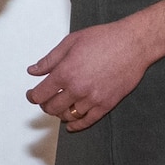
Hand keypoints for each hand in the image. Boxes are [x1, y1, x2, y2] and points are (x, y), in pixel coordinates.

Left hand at [24, 19, 155, 131]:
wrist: (133, 44)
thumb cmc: (104, 38)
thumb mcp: (71, 42)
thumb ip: (50, 59)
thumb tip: (33, 71)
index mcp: (65, 72)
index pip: (40, 94)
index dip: (32, 96)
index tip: (31, 95)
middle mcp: (77, 88)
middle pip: (52, 108)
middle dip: (45, 105)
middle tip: (45, 100)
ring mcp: (92, 99)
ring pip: (68, 116)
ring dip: (60, 114)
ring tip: (60, 107)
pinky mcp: (106, 104)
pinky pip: (87, 121)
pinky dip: (76, 125)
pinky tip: (71, 124)